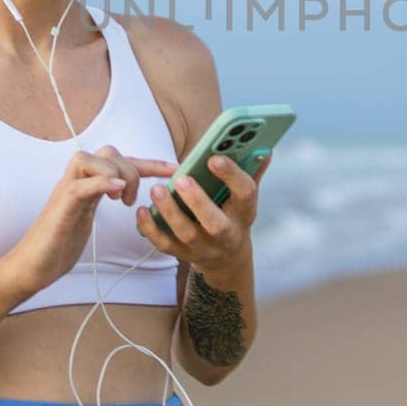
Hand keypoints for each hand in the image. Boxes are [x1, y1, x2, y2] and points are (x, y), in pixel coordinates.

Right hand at [0, 145, 178, 298]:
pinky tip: (117, 192)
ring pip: (88, 159)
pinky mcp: (59, 210)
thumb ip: (103, 200)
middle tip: (136, 198)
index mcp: (86, 184)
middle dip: (132, 166)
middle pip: (106, 151)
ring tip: (124, 199)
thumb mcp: (88, 218)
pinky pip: (79, 185)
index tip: (174, 168)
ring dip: (114, 173)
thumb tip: (130, 194)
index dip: (149, 162)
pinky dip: (100, 183)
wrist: (31, 268)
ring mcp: (65, 193)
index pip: (119, 162)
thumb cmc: (59, 245)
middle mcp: (76, 183)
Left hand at [136, 152, 271, 273]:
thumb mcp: (244, 196)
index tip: (214, 158)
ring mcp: (205, 247)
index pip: (245, 194)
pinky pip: (165, 245)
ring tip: (156, 189)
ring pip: (187, 234)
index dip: (232, 176)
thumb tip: (265, 149)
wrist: (226, 256)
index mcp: (244, 213)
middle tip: (181, 178)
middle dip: (198, 200)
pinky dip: (151, 229)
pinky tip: (142, 210)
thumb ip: (252, 171)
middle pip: (215, 223)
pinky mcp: (184, 254)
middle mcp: (227, 234)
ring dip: (170, 212)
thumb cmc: (233, 214)